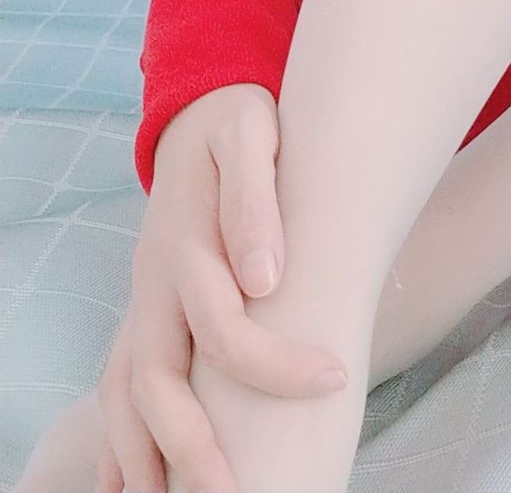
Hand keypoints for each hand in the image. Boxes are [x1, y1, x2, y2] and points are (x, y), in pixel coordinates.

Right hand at [94, 83, 348, 492]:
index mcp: (182, 243)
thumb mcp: (250, 134)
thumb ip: (254, 200)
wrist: (200, 113)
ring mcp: (140, 304)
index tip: (334, 376)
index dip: (271, 361)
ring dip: (148, 458)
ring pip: (125, 397)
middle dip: (194, 445)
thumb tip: (263, 277)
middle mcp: (152, 284)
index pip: (219, 324)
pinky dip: (122, 444)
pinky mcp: (142, 317)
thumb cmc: (240, 125)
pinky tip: (140, 487)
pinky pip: (118, 391)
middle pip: (155, 379)